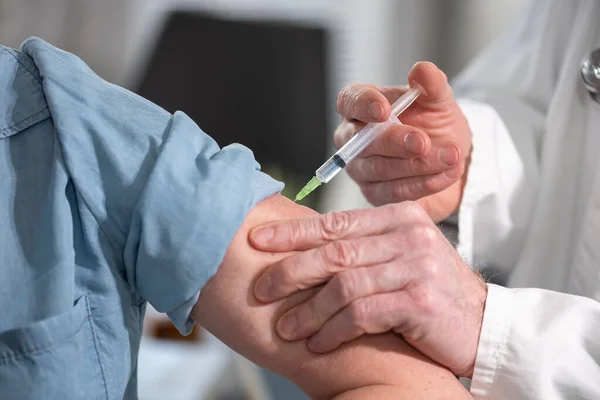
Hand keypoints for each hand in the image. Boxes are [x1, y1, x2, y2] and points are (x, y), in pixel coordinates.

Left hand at [249, 203, 486, 376]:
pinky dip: (333, 330)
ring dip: (308, 310)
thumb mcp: (399, 256)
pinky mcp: (420, 300)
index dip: (293, 233)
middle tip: (261, 289)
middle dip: (291, 271)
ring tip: (286, 328)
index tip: (258, 241)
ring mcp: (417, 265)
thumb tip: (302, 250)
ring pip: (344, 284)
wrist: (483, 323)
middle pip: (334, 251)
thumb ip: (362, 247)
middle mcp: (408, 234)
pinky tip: (318, 343)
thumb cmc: (429, 289)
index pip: (335, 222)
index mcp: (398, 217)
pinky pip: (361, 313)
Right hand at [334, 62, 471, 220]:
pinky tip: (448, 173)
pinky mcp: (375, 195)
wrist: (451, 161)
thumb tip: (422, 70)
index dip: (363, 105)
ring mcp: (362, 170)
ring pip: (380, 169)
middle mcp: (354, 140)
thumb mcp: (440, 102)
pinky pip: (395, 192)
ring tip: (450, 156)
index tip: (384, 110)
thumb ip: (432, 85)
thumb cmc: (435, 126)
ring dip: (417, 164)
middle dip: (394, 142)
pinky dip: (424, 183)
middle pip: (361, 142)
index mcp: (362, 108)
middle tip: (423, 141)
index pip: (349, 101)